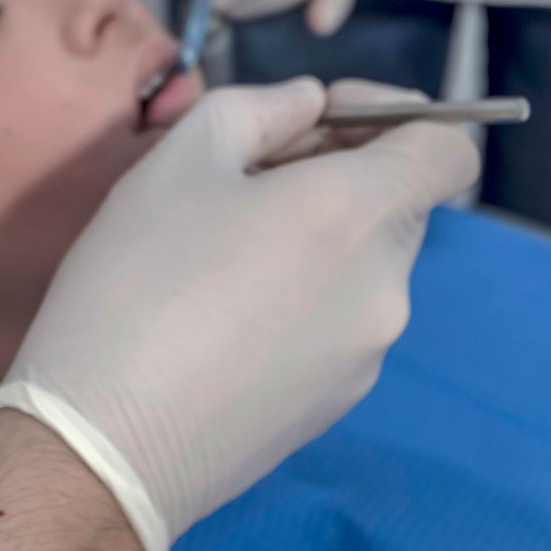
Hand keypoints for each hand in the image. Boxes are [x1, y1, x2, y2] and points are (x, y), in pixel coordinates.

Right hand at [0, 79, 477, 550]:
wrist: (102, 445)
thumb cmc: (133, 285)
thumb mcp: (179, 159)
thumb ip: (260, 108)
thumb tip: (308, 106)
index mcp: (356, 213)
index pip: (447, 150)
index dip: (396, 115)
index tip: (323, 118)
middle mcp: (384, 287)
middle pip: (398, 204)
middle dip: (339, 173)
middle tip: (247, 178)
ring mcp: (367, 355)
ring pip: (362, 265)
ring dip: (316, 239)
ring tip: (220, 252)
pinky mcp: (337, 404)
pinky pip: (338, 323)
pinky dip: (301, 299)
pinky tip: (221, 316)